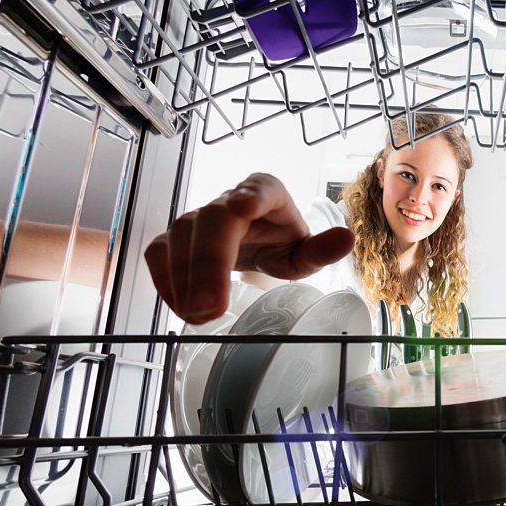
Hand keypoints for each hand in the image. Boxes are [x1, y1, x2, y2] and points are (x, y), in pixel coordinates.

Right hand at [145, 173, 353, 323]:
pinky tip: (183, 308)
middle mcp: (228, 200)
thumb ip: (322, 250)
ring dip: (186, 280)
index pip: (259, 189)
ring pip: (180, 237)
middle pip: (212, 222)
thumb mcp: (305, 252)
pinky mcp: (175, 237)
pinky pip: (159, 254)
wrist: (256, 243)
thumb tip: (345, 240)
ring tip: (200, 316)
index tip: (241, 208)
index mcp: (266, 193)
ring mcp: (198, 217)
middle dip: (208, 263)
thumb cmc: (282, 244)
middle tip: (210, 306)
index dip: (250, 196)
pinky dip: (167, 282)